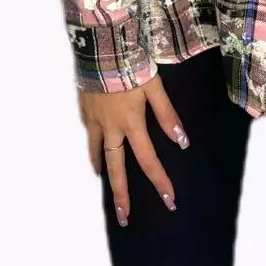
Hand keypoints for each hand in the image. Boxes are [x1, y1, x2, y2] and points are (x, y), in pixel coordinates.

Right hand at [79, 72, 190, 226]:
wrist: (100, 48)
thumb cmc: (130, 65)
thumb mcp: (154, 86)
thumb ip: (166, 113)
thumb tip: (181, 141)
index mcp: (131, 123)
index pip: (148, 160)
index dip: (159, 181)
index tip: (169, 201)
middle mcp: (111, 128)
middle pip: (117, 168)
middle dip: (121, 195)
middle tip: (124, 217)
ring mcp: (94, 120)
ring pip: (97, 152)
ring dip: (102, 169)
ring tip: (104, 180)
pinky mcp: (84, 108)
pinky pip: (89, 133)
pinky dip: (93, 143)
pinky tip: (95, 144)